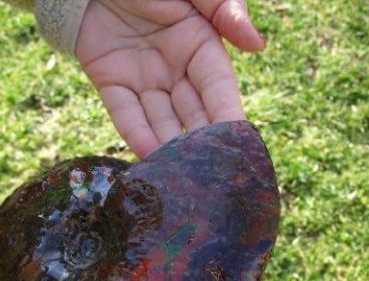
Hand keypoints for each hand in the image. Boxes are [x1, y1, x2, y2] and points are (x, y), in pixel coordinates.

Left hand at [76, 0, 265, 157]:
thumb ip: (224, 10)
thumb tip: (257, 45)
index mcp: (201, 46)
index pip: (219, 90)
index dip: (228, 117)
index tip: (239, 146)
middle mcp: (175, 70)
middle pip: (192, 113)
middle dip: (201, 144)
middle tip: (209, 176)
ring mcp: (143, 80)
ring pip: (161, 121)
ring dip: (170, 148)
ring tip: (180, 177)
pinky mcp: (110, 83)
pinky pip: (125, 114)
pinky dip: (136, 135)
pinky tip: (148, 158)